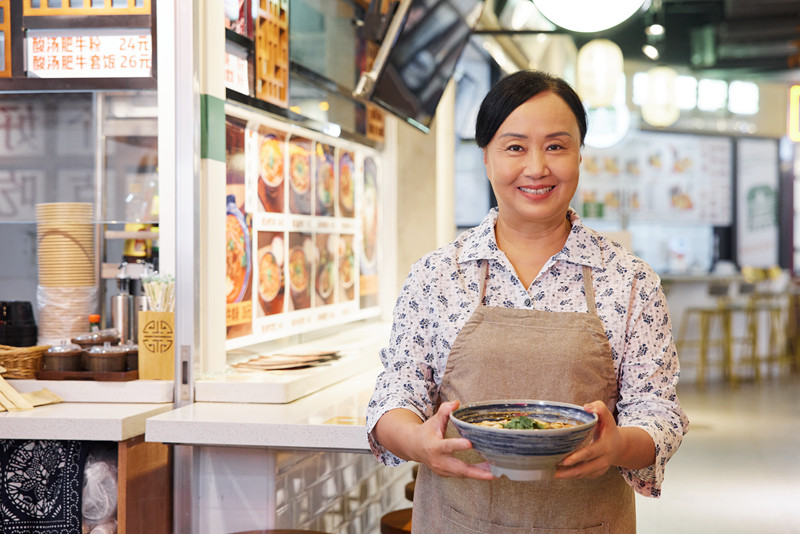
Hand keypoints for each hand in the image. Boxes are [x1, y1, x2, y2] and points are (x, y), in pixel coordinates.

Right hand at [374, 401, 494, 480]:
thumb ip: (445, 411)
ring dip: (479, 474)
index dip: (458, 446)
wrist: (414, 447)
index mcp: (435, 446)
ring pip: (463, 474)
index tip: (470, 444)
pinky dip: (475, 474)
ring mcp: (443, 470)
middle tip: (492, 472)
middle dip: (476, 472)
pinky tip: (488, 471)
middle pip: (459, 469)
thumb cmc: (427, 432)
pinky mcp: (447, 474)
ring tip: (496, 472)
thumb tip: (457, 403)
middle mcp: (439, 461)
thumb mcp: (434, 420)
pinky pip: (462, 475)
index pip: (447, 446)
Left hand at [553, 400, 620, 478]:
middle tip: (551, 470)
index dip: (577, 457)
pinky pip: (582, 476)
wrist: (620, 446)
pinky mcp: (596, 473)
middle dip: (568, 471)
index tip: (564, 461)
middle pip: (584, 468)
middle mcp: (603, 460)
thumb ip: (599, 407)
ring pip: (582, 475)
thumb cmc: (609, 428)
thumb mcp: (607, 416)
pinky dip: (570, 475)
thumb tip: (586, 408)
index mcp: (605, 446)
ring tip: (550, 473)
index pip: (590, 453)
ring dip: (566, 475)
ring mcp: (600, 469)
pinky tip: (558, 472)